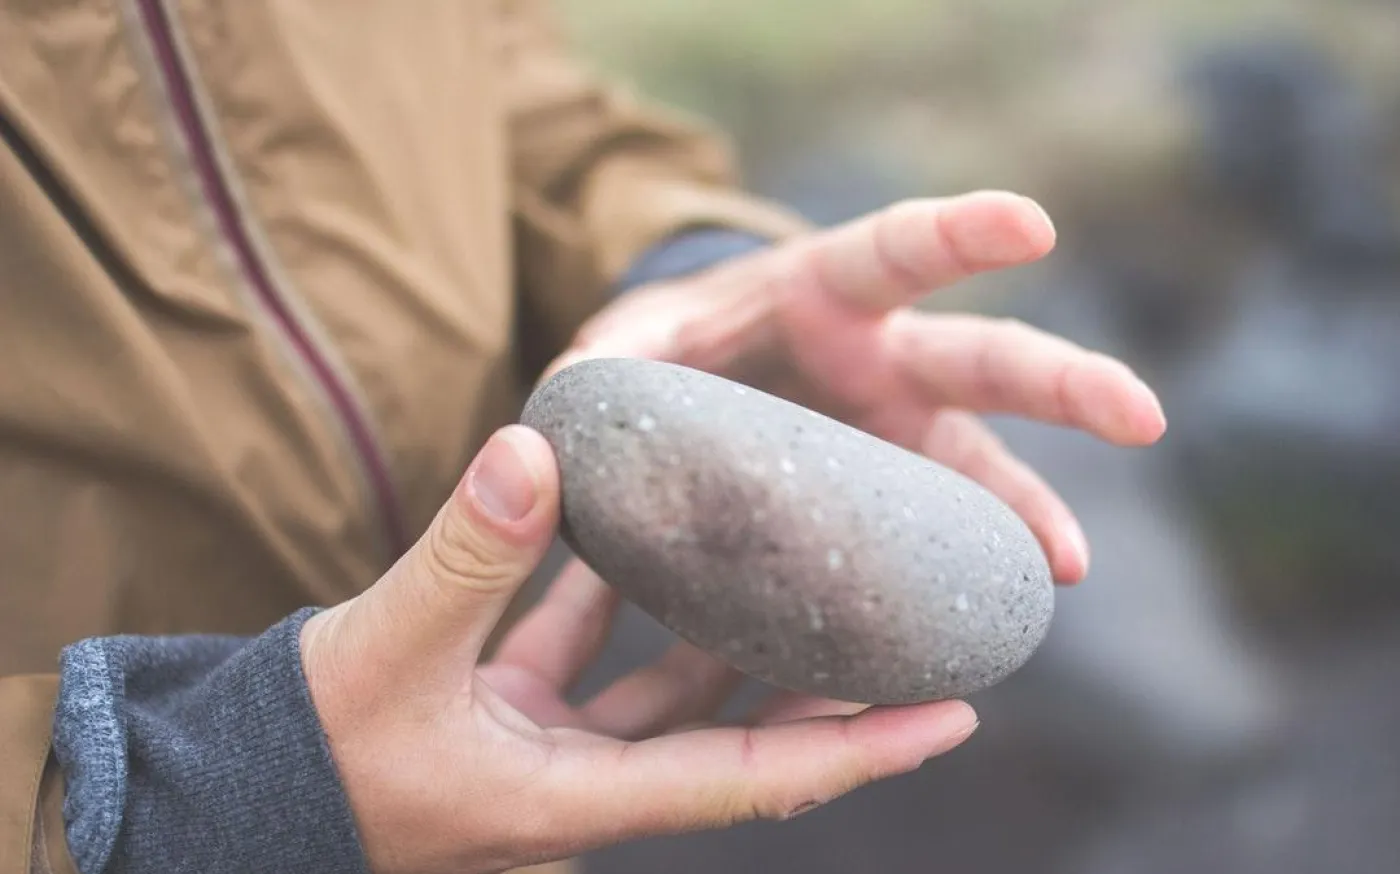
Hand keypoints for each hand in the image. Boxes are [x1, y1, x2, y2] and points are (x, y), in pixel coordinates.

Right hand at [300, 427, 978, 873]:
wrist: (224, 800)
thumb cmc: (305, 756)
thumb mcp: (383, 653)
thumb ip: (464, 555)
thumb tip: (534, 450)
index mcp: (576, 800)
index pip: (751, 778)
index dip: (860, 750)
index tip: (954, 712)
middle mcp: (583, 788)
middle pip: (733, 734)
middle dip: (815, 683)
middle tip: (896, 616)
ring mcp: (548, 756)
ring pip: (666, 692)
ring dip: (724, 630)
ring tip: (789, 557)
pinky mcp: (509, 720)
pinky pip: (589, 660)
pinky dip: (617, 603)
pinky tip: (635, 533)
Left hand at [551, 192, 1167, 583]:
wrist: (685, 393)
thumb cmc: (659, 354)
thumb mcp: (618, 352)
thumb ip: (597, 374)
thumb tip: (552, 424)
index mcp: (817, 292)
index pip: (895, 249)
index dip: (961, 236)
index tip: (1034, 223)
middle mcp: (878, 359)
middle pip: (980, 361)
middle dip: (1060, 381)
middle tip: (1140, 416)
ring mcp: (893, 434)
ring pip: (980, 466)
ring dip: (1028, 511)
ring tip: (1064, 569)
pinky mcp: (887, 499)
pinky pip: (938, 540)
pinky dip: (962, 577)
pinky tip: (984, 624)